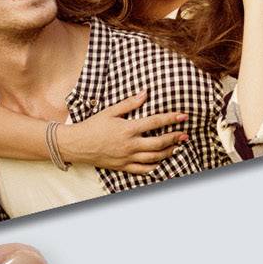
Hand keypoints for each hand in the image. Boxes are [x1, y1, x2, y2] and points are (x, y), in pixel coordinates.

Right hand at [56, 88, 189, 174]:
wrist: (77, 145)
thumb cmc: (93, 126)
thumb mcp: (110, 111)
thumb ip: (129, 103)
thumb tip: (145, 93)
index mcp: (128, 129)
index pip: (155, 123)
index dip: (171, 118)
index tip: (184, 116)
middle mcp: (130, 145)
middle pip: (159, 143)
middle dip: (174, 138)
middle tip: (185, 135)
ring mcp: (127, 157)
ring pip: (154, 158)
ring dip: (168, 152)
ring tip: (177, 147)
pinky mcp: (123, 166)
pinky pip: (143, 170)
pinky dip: (154, 167)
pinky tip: (161, 162)